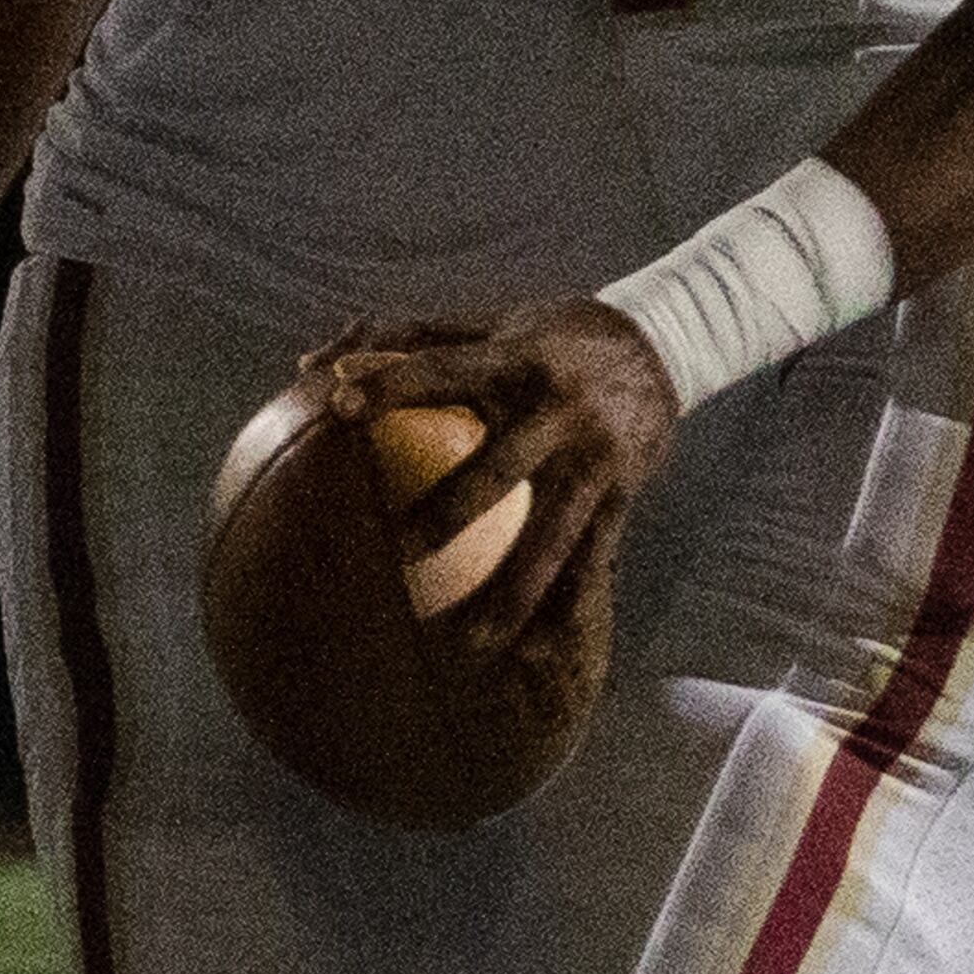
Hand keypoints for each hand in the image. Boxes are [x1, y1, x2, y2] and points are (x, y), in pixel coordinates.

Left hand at [304, 298, 681, 653]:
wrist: (662, 345)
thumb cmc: (550, 336)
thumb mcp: (488, 321)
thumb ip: (403, 337)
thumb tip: (311, 363)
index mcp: (516, 359)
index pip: (444, 370)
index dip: (392, 384)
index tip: (337, 408)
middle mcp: (558, 411)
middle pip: (498, 471)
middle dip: (449, 514)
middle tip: (396, 556)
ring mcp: (595, 459)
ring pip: (552, 537)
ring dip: (512, 593)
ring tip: (467, 645)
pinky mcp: (623, 493)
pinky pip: (593, 560)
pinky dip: (568, 608)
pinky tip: (537, 652)